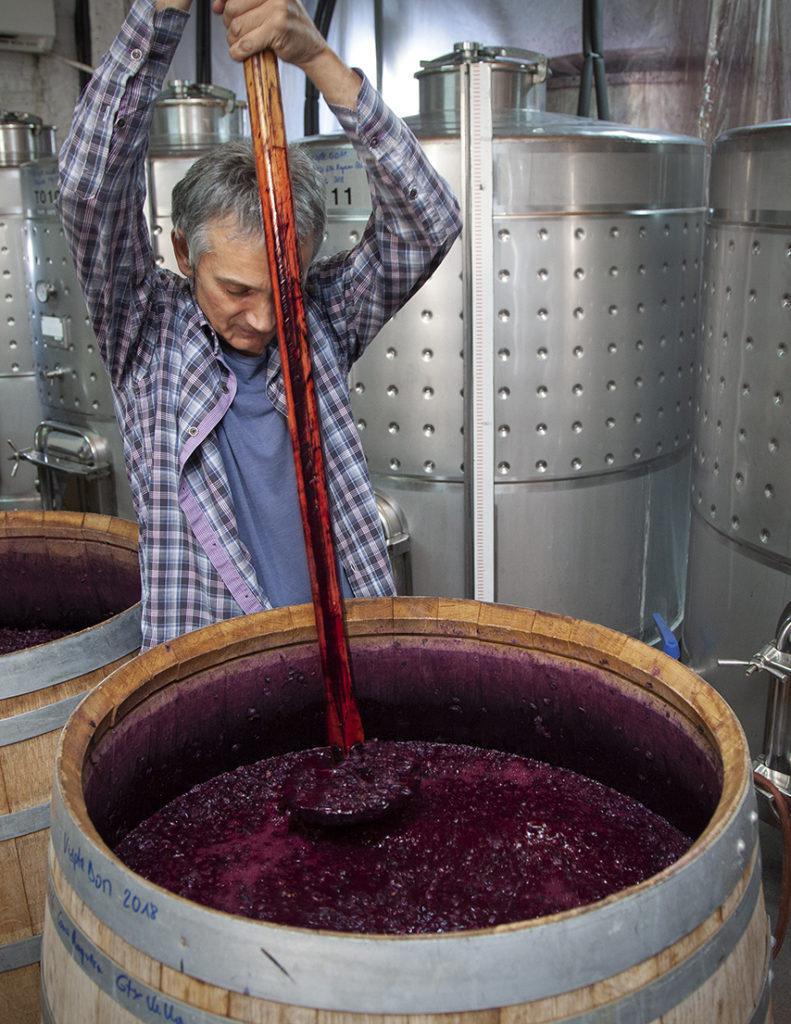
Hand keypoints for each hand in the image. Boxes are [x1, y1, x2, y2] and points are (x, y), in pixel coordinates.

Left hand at [212, 0, 326, 66]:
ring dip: (234, 41)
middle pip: (232, 8)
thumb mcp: (269, 8)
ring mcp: (277, 9)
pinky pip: (246, 42)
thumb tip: (217, 6)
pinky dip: (239, 52)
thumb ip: (245, 4)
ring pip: (237, 27)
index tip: (218, 10)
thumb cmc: (289, 29)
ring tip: (243, 45)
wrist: (312, 49)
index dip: (223, 1)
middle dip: (230, 24)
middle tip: (238, 34)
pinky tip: (241, 54)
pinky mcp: (278, 28)